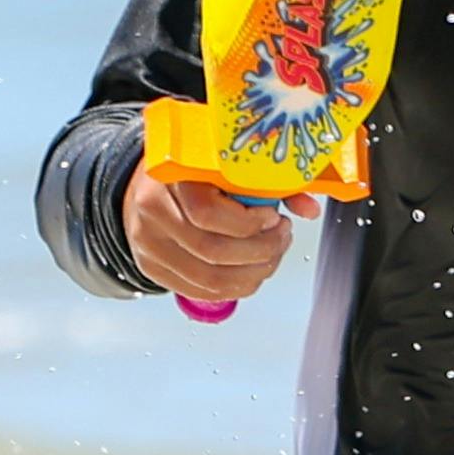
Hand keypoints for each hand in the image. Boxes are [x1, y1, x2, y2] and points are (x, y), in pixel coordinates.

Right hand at [126, 165, 294, 311]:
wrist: (145, 183)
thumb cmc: (190, 170)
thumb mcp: (226, 163)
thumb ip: (268, 181)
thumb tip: (308, 208)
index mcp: (170, 177)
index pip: (207, 213)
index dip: (249, 223)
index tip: (273, 216)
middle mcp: (153, 212)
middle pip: (212, 251)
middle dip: (260, 252)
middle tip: (281, 238)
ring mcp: (149, 244)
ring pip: (207, 278)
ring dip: (251, 274)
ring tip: (270, 255)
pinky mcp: (152, 267)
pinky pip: (198, 291)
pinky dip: (232, 289)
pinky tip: (249, 273)